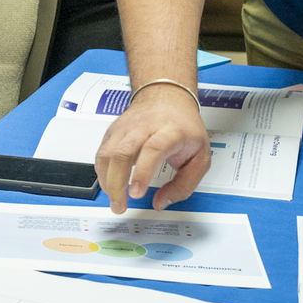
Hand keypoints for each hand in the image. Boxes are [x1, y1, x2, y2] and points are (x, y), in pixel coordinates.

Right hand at [94, 85, 209, 212]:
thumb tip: (161, 203)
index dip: (142, 172)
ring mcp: (126, 128)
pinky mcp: (113, 131)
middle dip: (117, 183)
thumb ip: (183, 185)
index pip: (153, 149)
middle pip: (122, 152)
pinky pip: (102, 153)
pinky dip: (102, 173)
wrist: (167, 97)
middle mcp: (145, 127)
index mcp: (170, 131)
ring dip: (107, 181)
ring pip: (107, 153)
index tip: (136, 193)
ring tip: (115, 200)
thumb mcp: (200, 158)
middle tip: (120, 205)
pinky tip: (110, 185)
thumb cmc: (184, 127)